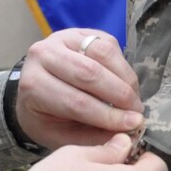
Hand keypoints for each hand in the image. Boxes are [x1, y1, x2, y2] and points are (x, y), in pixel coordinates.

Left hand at [13, 29, 143, 149]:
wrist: (36, 89)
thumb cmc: (48, 117)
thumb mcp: (61, 135)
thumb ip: (90, 137)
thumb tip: (126, 135)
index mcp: (33, 86)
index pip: (76, 101)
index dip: (108, 115)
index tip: (132, 125)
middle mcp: (43, 56)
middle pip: (89, 73)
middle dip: (120, 96)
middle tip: (137, 114)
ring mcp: (61, 39)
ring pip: (102, 54)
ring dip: (125, 80)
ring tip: (134, 101)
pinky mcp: (81, 32)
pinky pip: (109, 45)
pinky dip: (123, 67)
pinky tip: (127, 85)